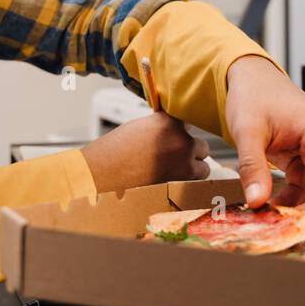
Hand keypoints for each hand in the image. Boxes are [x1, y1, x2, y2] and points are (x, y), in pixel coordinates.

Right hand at [80, 111, 209, 192]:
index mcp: (169, 122)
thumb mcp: (140, 128)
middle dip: (190, 152)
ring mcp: (183, 163)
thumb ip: (162, 128)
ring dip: (192, 169)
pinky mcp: (180, 183)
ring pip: (203, 167)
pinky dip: (186, 184)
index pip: (190, 121)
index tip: (179, 134)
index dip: (184, 131)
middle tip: (174, 158)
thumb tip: (175, 134)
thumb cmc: (114, 151)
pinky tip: (171, 183)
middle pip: (201, 146)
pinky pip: (194, 183)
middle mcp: (181, 140)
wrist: (101, 174)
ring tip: (172, 173)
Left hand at [224, 55, 304, 215]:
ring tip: (266, 220)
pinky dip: (290, 201)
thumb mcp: (247, 131)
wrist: (253, 80)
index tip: (292, 231)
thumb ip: (252, 167)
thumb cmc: (254, 95)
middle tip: (273, 230)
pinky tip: (269, 207)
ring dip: (294, 210)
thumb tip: (256, 202)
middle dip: (302, 216)